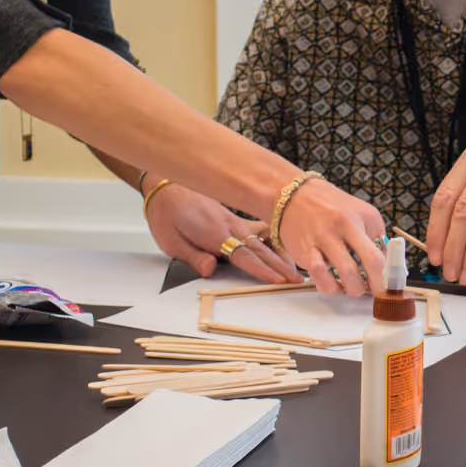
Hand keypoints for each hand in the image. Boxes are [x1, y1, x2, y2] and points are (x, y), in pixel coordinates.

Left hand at [144, 184, 298, 283]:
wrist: (166, 186)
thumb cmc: (167, 214)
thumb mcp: (170, 241)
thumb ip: (193, 256)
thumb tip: (210, 270)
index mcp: (214, 234)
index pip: (244, 256)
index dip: (263, 270)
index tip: (279, 280)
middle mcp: (230, 226)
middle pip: (261, 250)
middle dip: (281, 266)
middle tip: (299, 279)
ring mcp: (235, 221)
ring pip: (264, 240)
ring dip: (281, 254)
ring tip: (296, 267)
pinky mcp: (235, 219)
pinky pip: (259, 231)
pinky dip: (272, 241)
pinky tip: (281, 247)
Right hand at [275, 178, 386, 295]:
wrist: (291, 194)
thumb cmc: (328, 205)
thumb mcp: (359, 211)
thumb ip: (373, 235)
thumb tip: (384, 262)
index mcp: (363, 216)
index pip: (385, 248)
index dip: (389, 271)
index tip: (389, 282)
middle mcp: (345, 224)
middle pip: (372, 261)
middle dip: (377, 284)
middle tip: (375, 290)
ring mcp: (324, 237)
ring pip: (347, 273)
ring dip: (354, 288)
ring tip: (353, 288)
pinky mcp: (305, 249)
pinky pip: (320, 276)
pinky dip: (329, 286)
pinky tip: (332, 284)